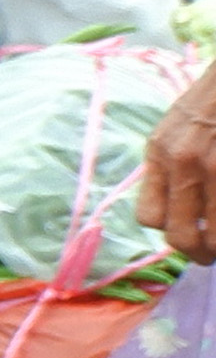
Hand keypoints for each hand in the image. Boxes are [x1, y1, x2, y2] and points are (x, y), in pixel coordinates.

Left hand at [142, 74, 215, 263]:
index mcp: (160, 153)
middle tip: (207, 255)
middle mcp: (183, 163)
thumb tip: (176, 207)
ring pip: (212, 236)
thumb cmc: (211, 101)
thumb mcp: (177, 128)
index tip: (186, 231)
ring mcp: (214, 168)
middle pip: (179, 236)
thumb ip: (171, 165)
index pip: (148, 216)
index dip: (168, 230)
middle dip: (196, 254)